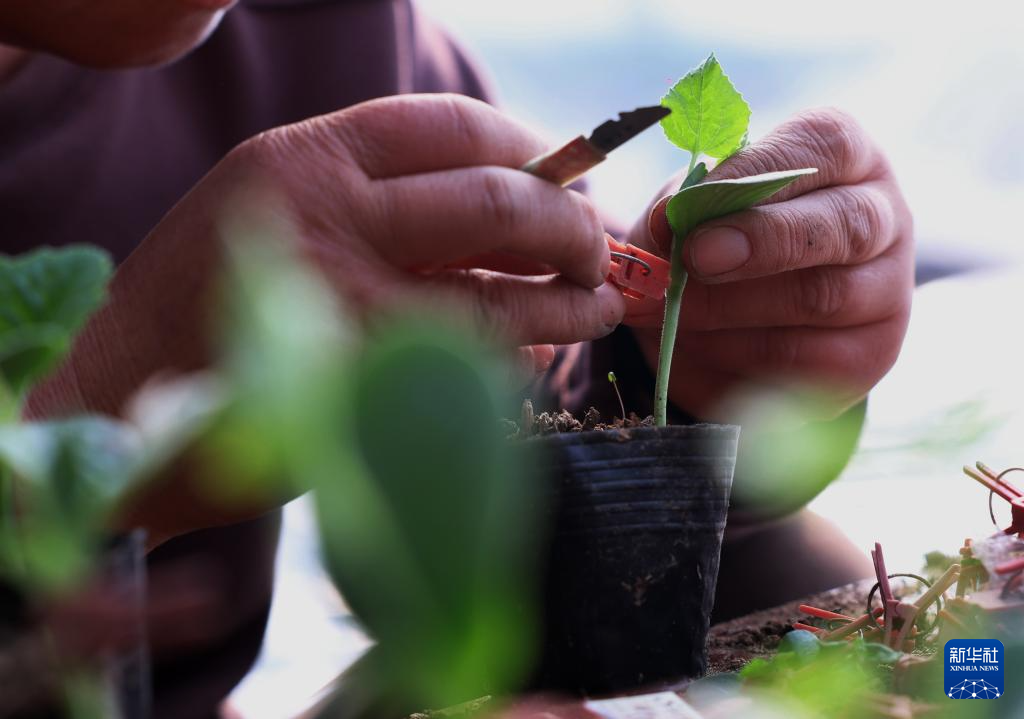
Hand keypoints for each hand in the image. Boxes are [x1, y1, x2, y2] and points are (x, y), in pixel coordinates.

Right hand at [29, 94, 624, 545]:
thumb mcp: (280, 211)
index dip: (531, 147)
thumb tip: (514, 204)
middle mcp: (328, 218)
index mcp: (307, 159)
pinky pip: (476, 365)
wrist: (119, 394)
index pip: (452, 125)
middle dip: (569, 224)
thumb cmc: (202, 300)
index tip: (566, 174)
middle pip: (495, 199)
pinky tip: (540, 350)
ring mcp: (346, 308)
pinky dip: (524, 353)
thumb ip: (382, 200)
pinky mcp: (362, 392)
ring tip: (598, 301)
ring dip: (569, 295)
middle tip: (594, 248)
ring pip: (501, 291)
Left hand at [624, 108, 912, 419]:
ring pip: (822, 297)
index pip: (824, 145)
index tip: (692, 203)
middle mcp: (883, 216)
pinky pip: (806, 359)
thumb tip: (670, 219)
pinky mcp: (871, 354)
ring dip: (733, 308)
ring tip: (673, 312)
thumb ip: (683, 206)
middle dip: (761, 242)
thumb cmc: (712, 238)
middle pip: (845, 224)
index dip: (755, 171)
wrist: (719, 321)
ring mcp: (887, 289)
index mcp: (847, 156)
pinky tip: (699, 347)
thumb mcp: (692, 208)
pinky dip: (740, 355)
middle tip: (694, 259)